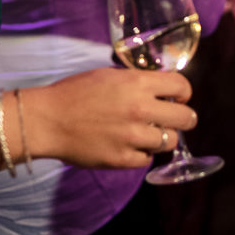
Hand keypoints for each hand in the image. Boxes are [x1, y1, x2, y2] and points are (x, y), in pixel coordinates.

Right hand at [25, 67, 195, 168]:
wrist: (48, 120)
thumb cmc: (74, 93)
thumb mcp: (108, 76)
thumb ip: (137, 82)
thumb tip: (159, 89)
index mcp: (137, 84)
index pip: (182, 86)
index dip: (183, 93)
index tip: (179, 98)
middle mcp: (140, 110)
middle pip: (186, 118)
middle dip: (184, 118)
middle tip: (175, 119)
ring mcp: (133, 137)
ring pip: (170, 142)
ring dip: (162, 137)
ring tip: (147, 134)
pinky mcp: (123, 159)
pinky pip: (147, 159)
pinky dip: (142, 154)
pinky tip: (130, 146)